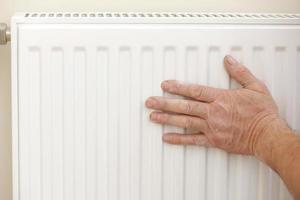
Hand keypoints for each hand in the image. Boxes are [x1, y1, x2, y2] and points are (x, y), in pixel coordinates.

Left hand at [145, 55, 280, 154]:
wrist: (268, 136)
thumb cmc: (262, 113)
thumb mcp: (255, 87)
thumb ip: (239, 72)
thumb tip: (228, 60)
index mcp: (221, 98)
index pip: (194, 91)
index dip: (178, 87)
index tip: (165, 85)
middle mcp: (213, 113)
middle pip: (184, 106)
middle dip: (164, 103)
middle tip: (150, 102)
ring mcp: (212, 128)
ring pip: (185, 122)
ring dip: (167, 119)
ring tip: (152, 117)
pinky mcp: (213, 141)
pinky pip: (193, 140)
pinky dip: (179, 139)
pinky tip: (167, 137)